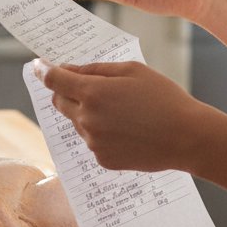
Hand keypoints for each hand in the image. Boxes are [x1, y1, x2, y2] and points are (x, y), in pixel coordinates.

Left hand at [37, 60, 201, 173]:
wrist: (187, 138)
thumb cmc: (163, 98)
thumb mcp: (131, 70)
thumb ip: (95, 69)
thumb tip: (68, 69)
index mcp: (92, 94)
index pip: (54, 80)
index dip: (43, 70)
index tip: (39, 66)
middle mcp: (87, 120)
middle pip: (59, 102)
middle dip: (65, 90)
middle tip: (85, 85)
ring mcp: (93, 143)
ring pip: (76, 122)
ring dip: (86, 112)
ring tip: (120, 110)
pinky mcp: (103, 160)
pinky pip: (92, 140)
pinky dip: (100, 131)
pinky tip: (126, 129)